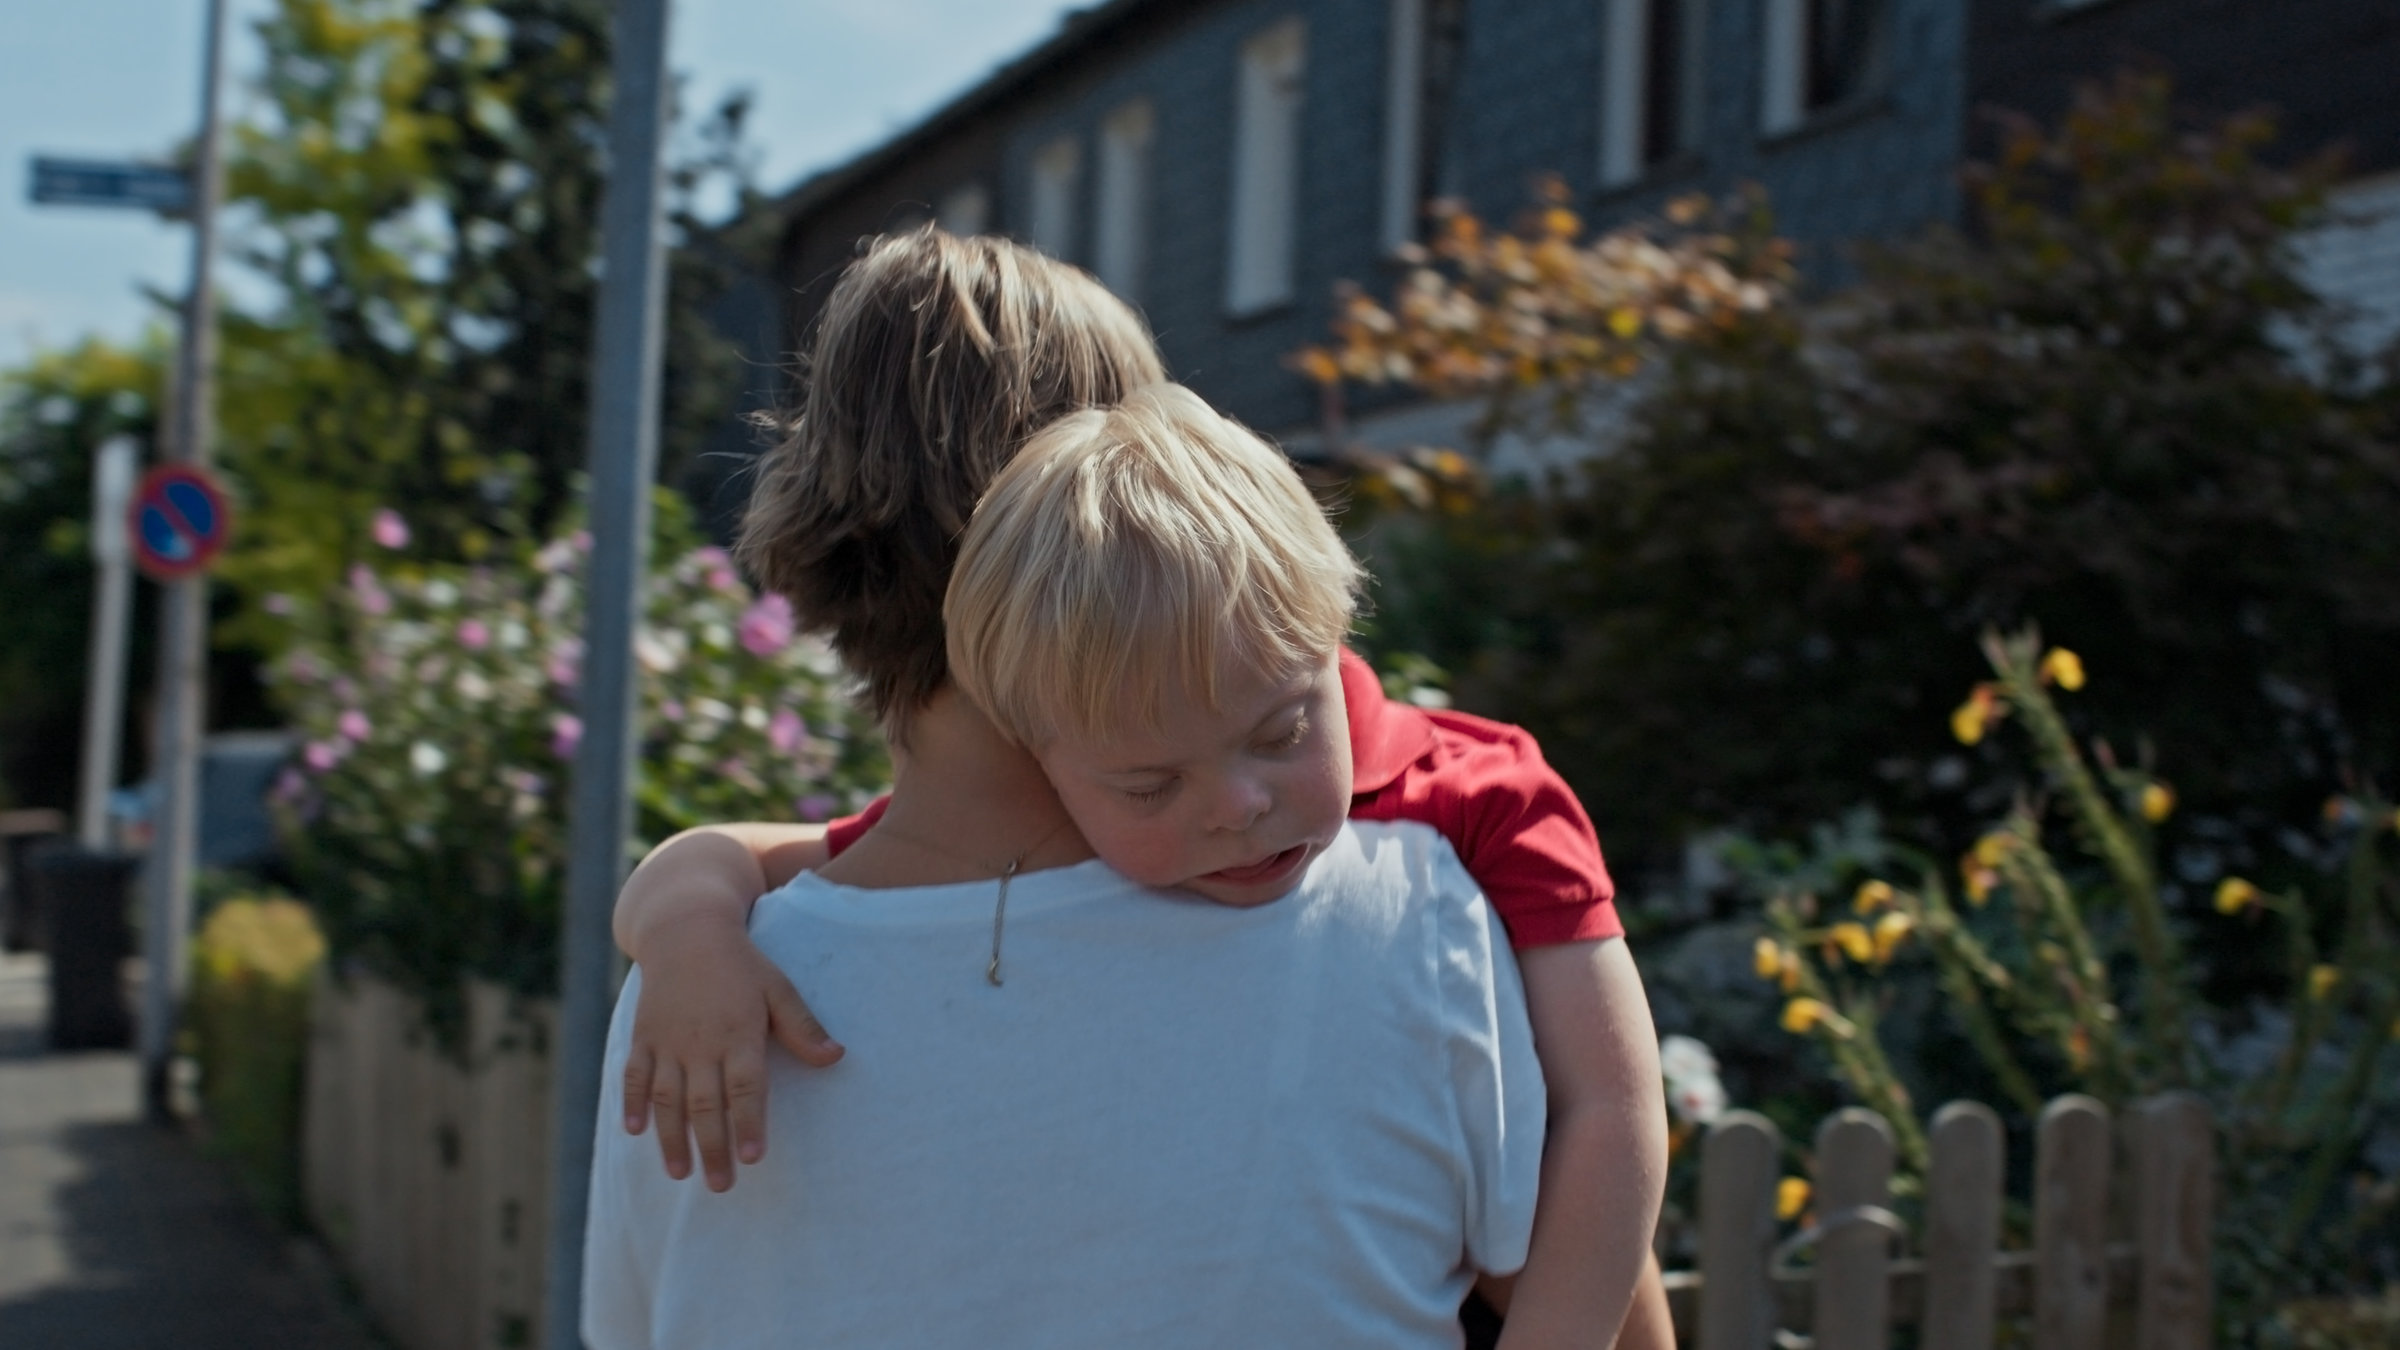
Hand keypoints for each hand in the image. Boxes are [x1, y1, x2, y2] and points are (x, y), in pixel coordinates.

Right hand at [619, 914, 842, 1191]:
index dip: (749, 1123)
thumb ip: (803, 1027)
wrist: (686, 930)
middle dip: (712, 1147)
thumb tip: (836, 1058)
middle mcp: (700, 1043)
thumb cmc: (742, 963)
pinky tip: (635, 1132)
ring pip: (667, 1099)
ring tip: (680, 1173)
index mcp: (738, 1033)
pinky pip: (634, 1075)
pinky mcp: (642, 1037)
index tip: (753, 1158)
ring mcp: (667, 1042)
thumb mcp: (778, 987)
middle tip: (721, 1186)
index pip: (745, 1088)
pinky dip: (632, 1103)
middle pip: (705, 1104)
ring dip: (671, 1138)